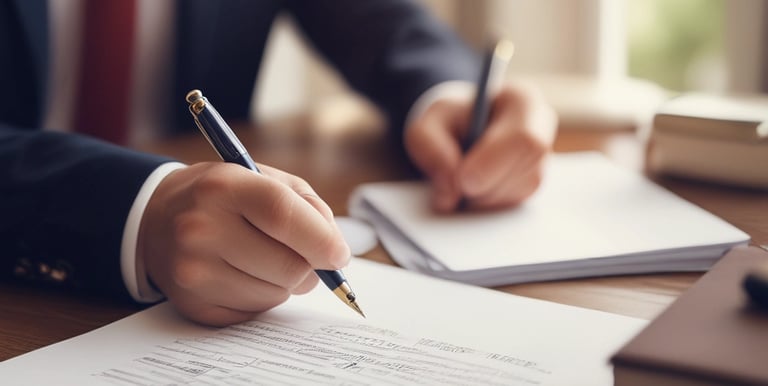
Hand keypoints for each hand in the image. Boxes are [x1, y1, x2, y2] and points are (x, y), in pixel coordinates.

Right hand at [138, 162, 349, 325]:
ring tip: (264, 259)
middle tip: (307, 257)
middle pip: (288, 266)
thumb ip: (307, 206)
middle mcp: (201, 229)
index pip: (283, 216)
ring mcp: (193, 272)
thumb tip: (336, 251)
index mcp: (223, 187)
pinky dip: (262, 297)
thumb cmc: (224, 196)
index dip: (322, 240)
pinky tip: (243, 273)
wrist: (157, 217)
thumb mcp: (262, 178)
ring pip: (276, 295)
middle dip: (311, 267)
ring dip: (286, 283)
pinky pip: (254, 313)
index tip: (340, 255)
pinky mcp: (193, 305)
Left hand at [404, 80, 556, 211]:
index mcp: (522, 102)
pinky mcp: (531, 185)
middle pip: (524, 170)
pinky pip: (513, 204)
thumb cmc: (446, 122)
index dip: (493, 163)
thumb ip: (431, 151)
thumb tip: (450, 192)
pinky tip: (470, 189)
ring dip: (483, 197)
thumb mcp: (426, 125)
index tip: (463, 180)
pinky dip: (486, 204)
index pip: (523, 138)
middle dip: (485, 187)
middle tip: (454, 191)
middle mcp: (540, 131)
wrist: (456, 130)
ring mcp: (540, 160)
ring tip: (458, 182)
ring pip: (519, 191)